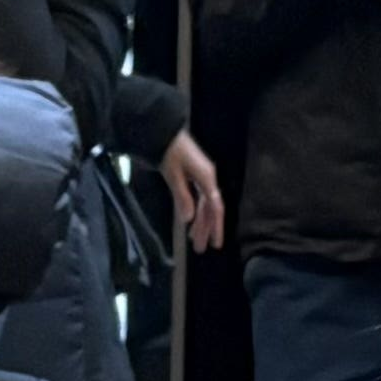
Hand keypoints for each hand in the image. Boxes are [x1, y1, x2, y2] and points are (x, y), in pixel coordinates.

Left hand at [160, 129, 225, 254]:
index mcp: (206, 177)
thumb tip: (188, 219)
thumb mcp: (173, 174)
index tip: (216, 243)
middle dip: (207, 229)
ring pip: (204, 204)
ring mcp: (202, 176)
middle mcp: (208, 178)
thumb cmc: (168, 151)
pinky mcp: (195, 175)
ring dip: (200, 222)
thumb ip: (182, 196)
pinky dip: (196, 210)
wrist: (163, 131)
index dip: (216, 226)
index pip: (215, 206)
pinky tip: (190, 221)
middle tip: (201, 249)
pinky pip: (199, 198)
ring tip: (194, 240)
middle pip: (211, 208)